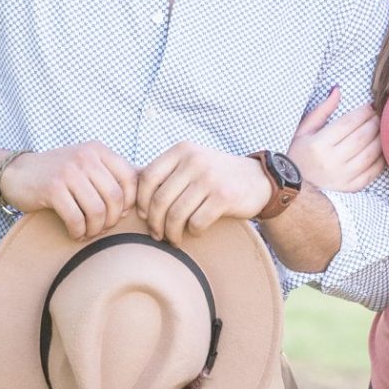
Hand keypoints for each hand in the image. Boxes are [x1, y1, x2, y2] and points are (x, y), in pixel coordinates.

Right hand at [3, 143, 137, 241]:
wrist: (17, 173)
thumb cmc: (58, 173)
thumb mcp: (87, 164)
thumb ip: (114, 172)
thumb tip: (150, 185)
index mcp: (98, 150)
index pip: (130, 179)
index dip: (130, 202)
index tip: (120, 215)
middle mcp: (85, 157)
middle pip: (115, 198)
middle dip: (112, 220)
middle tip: (102, 228)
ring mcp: (68, 171)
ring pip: (97, 210)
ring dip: (95, 229)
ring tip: (89, 232)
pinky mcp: (52, 188)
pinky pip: (76, 218)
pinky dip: (78, 231)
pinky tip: (75, 232)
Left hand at [135, 142, 268, 244]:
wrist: (258, 180)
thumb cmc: (216, 176)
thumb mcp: (191, 163)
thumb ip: (166, 173)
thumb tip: (130, 196)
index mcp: (181, 150)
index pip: (147, 178)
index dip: (140, 202)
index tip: (144, 216)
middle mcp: (194, 160)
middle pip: (159, 200)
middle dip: (154, 223)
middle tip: (157, 235)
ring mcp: (209, 178)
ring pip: (176, 215)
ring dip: (171, 233)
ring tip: (173, 239)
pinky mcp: (224, 197)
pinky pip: (196, 222)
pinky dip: (193, 232)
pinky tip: (196, 232)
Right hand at [288, 87, 386, 193]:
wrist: (291, 185)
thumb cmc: (298, 153)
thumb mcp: (304, 129)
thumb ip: (322, 110)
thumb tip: (338, 89)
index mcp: (318, 145)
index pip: (348, 123)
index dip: (363, 112)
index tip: (370, 106)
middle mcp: (331, 162)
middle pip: (362, 137)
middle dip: (374, 123)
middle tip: (379, 115)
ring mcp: (342, 177)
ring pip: (371, 154)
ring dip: (380, 139)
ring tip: (381, 129)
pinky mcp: (350, 188)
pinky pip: (373, 172)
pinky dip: (381, 159)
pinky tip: (380, 148)